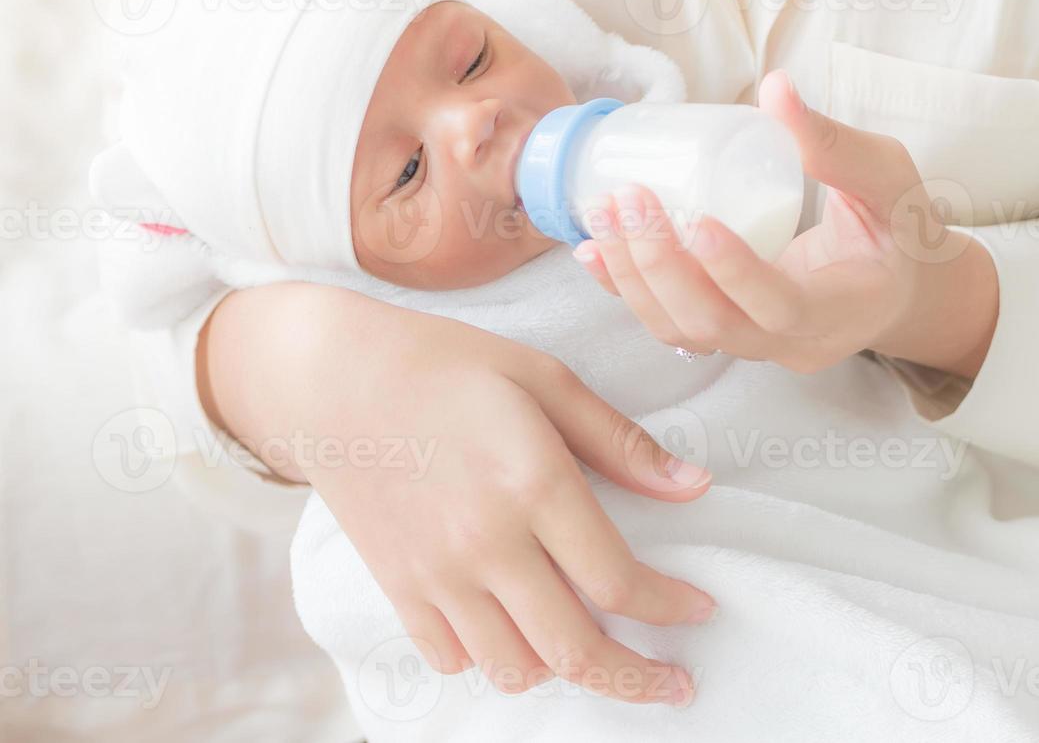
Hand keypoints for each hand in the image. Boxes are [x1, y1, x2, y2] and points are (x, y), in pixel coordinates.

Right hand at [198, 283, 714, 705]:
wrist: (329, 376)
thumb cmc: (445, 364)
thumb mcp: (543, 378)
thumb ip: (619, 441)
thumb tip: (695, 487)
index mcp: (531, 484)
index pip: (618, 581)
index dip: (671, 608)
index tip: (700, 610)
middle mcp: (485, 543)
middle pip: (575, 649)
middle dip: (637, 678)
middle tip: (675, 683)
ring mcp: (435, 574)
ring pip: (515, 668)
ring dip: (565, 669)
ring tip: (593, 646)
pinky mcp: (397, 587)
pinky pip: (453, 659)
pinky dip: (493, 660)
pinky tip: (516, 630)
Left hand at [572, 70, 998, 378]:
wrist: (901, 288)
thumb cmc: (901, 229)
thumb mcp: (889, 179)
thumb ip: (835, 142)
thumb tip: (774, 85)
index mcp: (841, 309)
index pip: (779, 307)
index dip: (734, 271)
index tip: (696, 220)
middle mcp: (791, 344)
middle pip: (712, 325)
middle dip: (659, 265)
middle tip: (629, 199)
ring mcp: (754, 347)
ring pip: (681, 331)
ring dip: (631, 277)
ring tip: (602, 213)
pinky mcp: (727, 335)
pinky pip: (669, 324)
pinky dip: (625, 290)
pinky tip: (593, 250)